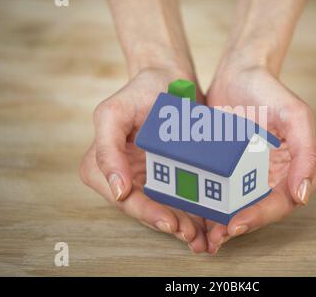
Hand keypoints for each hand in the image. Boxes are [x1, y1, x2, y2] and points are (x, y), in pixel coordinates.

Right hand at [79, 68, 207, 252]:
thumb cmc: (139, 90)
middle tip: (192, 236)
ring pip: (165, 207)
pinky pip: (181, 195)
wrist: (169, 78)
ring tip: (204, 236)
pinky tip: (211, 221)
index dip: (147, 214)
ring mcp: (148, 176)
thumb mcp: (113, 113)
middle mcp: (124, 175)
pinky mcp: (170, 171)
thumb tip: (116, 191)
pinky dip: (195, 210)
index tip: (170, 223)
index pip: (125, 198)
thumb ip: (107, 150)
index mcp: (104, 166)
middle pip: (147, 208)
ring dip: (184, 225)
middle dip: (169, 224)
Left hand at [205, 66, 315, 253]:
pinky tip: (197, 218)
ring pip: (241, 207)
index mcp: (296, 167)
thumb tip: (303, 195)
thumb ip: (306, 152)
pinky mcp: (230, 169)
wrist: (237, 74)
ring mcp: (251, 173)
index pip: (283, 201)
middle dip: (240, 226)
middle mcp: (275, 175)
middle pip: (261, 210)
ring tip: (205, 238)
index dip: (261, 216)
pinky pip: (223, 192)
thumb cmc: (268, 90)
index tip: (237, 223)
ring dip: (224, 225)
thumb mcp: (295, 114)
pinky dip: (212, 208)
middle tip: (218, 238)